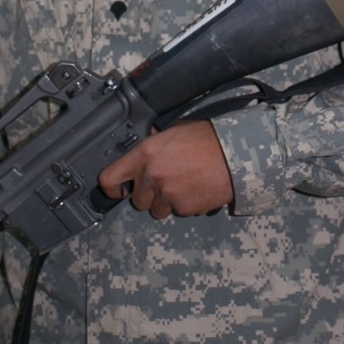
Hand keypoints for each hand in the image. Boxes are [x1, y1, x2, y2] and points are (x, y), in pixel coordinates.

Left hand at [98, 121, 233, 218]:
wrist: (235, 154)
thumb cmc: (207, 138)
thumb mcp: (174, 130)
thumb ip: (154, 142)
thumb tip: (146, 144)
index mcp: (144, 154)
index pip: (109, 178)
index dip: (111, 188)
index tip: (119, 190)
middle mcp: (151, 176)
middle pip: (137, 201)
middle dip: (149, 195)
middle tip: (166, 182)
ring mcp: (167, 195)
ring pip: (157, 210)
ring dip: (166, 202)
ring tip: (184, 185)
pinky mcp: (184, 208)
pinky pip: (178, 212)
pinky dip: (185, 204)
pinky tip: (197, 189)